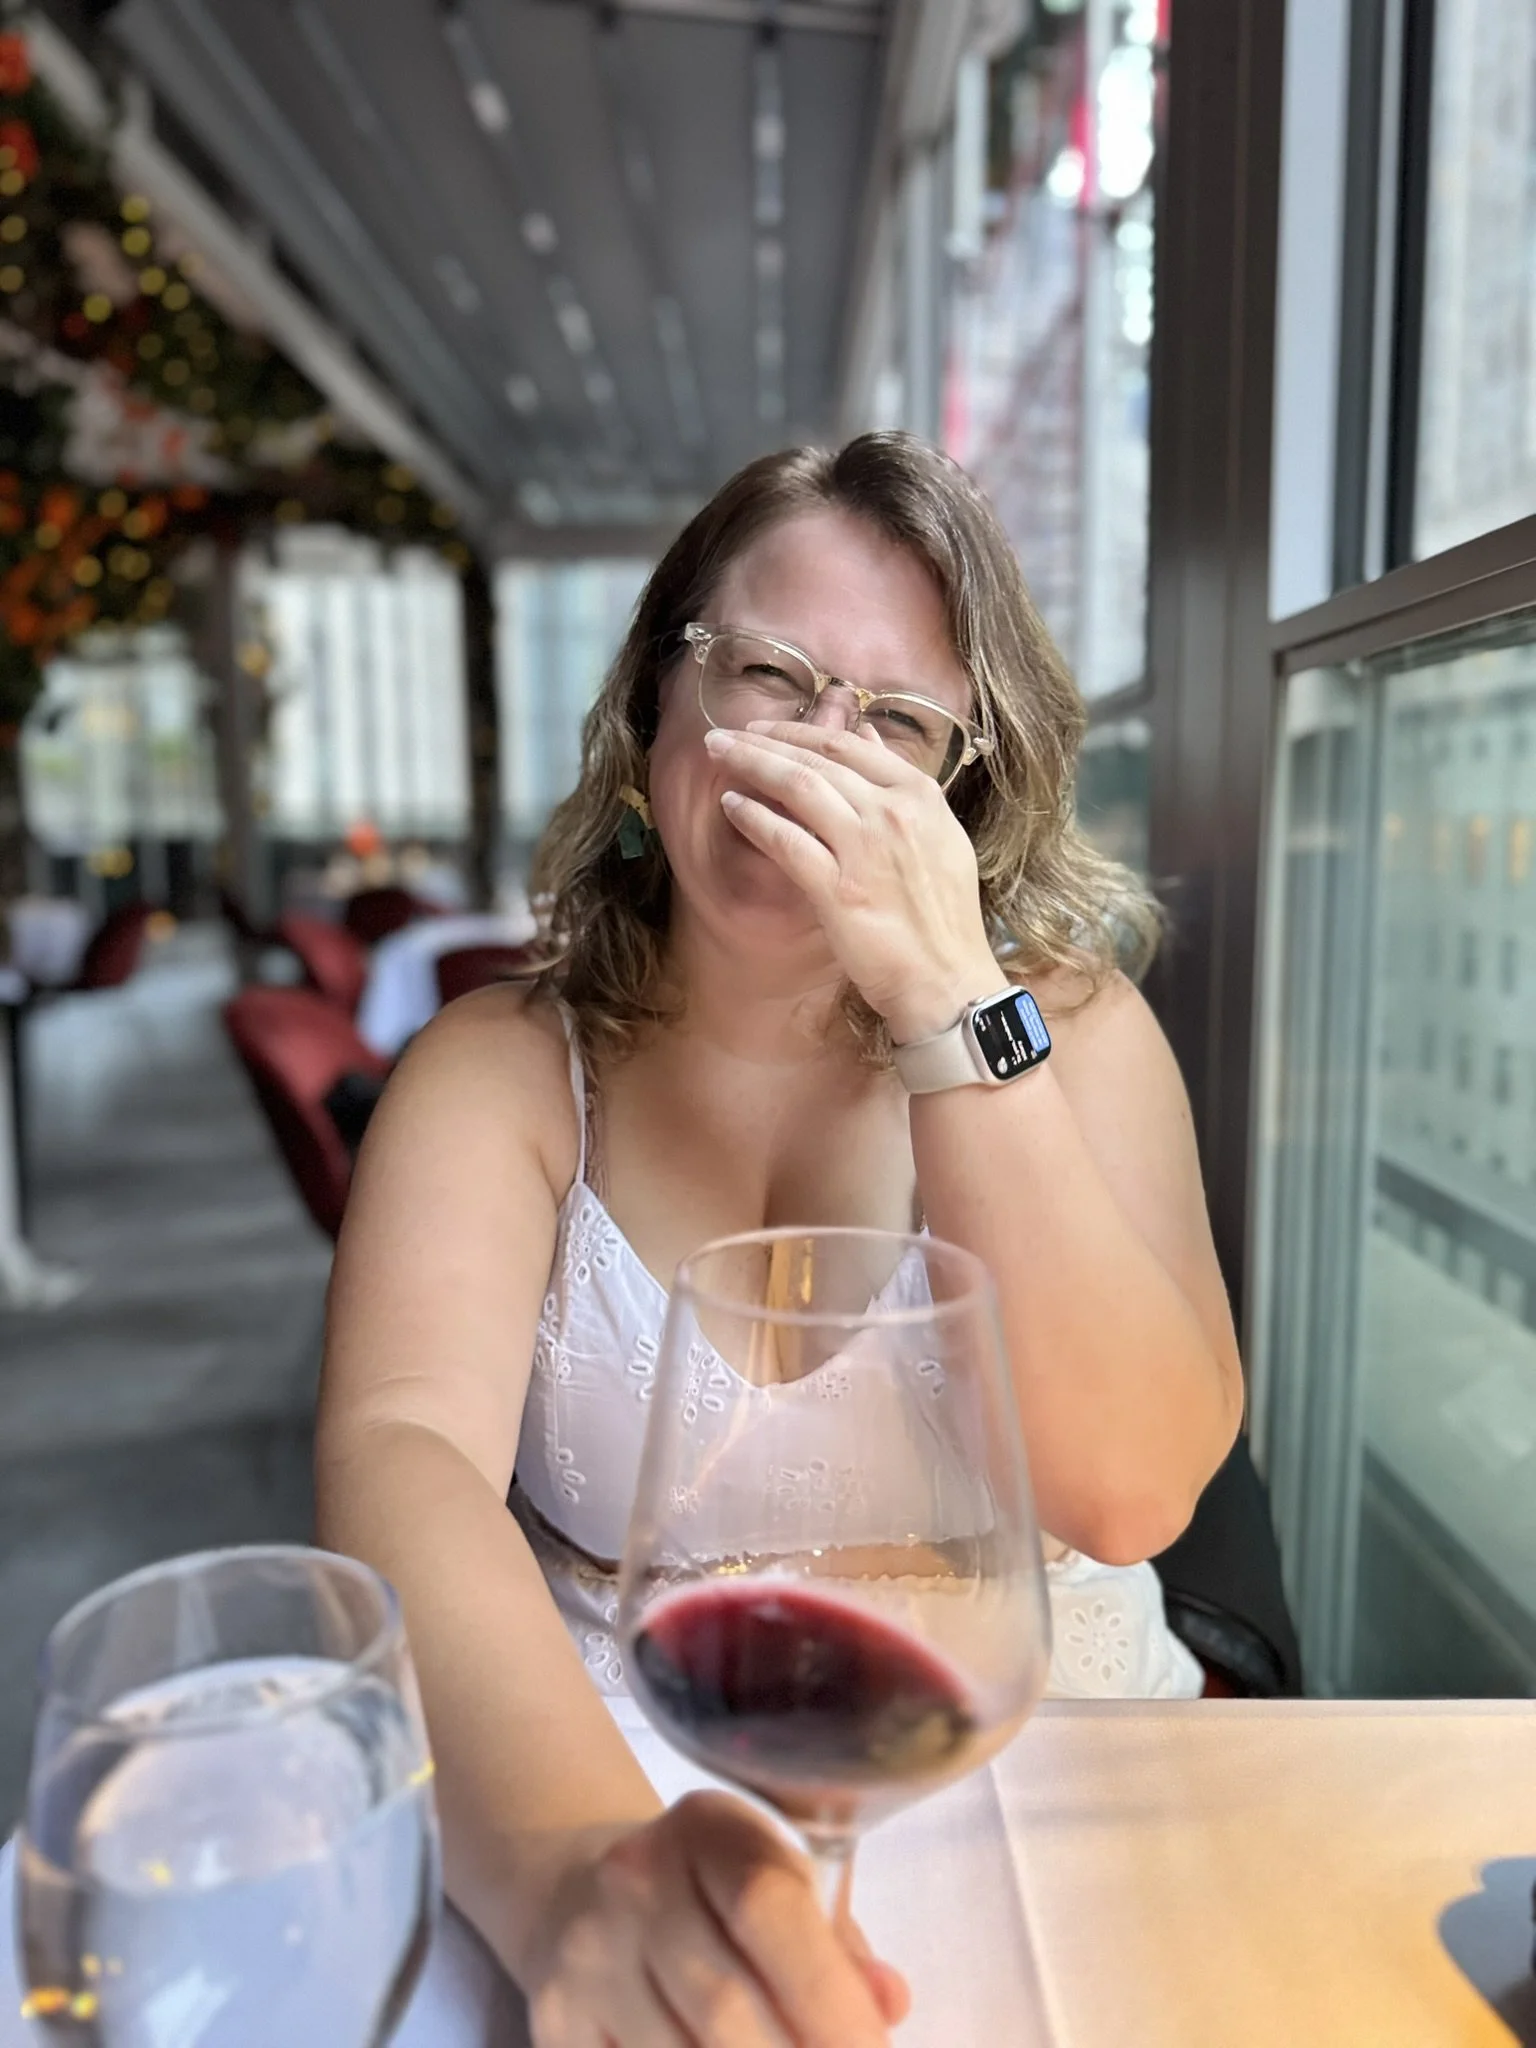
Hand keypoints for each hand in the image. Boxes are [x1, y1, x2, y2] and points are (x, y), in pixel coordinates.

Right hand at [527, 1792, 908, 2046]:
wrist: (581, 1888)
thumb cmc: (710, 1892)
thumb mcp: (775, 1880)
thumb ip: (837, 1944)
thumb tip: (889, 2003)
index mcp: (707, 1829)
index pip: (766, 1907)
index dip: (827, 1994)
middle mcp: (635, 1880)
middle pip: (725, 2004)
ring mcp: (587, 1952)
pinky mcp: (554, 2018)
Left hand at [706, 720, 999, 1042]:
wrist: (947, 977)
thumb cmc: (943, 914)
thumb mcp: (938, 834)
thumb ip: (899, 782)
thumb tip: (867, 732)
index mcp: (919, 795)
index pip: (848, 745)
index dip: (799, 731)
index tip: (765, 729)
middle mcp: (892, 812)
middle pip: (816, 760)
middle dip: (762, 741)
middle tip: (722, 736)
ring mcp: (864, 848)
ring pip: (797, 787)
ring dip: (750, 765)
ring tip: (717, 755)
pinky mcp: (838, 888)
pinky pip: (786, 840)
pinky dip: (754, 817)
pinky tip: (731, 806)